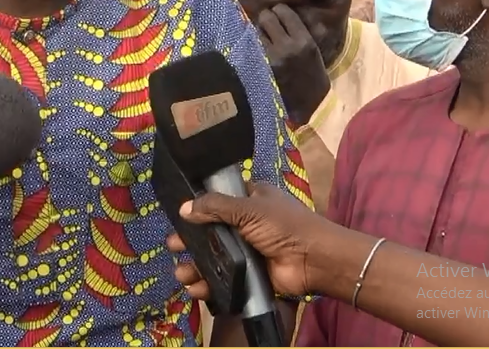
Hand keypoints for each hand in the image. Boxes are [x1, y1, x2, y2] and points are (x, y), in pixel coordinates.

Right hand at [167, 182, 321, 299]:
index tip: (178, 217)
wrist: (315, 261)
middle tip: (173, 247)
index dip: (197, 208)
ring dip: (195, 266)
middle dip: (190, 242)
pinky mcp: (248, 276)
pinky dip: (207, 285)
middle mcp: (246, 224)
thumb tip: (183, 208)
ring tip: (182, 274)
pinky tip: (196, 289)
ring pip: (213, 259)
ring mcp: (247, 252)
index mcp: (249, 200)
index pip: (217, 201)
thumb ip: (215, 207)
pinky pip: (222, 280)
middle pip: (210, 233)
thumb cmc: (285, 226)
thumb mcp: (249, 208)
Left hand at [255, 4, 330, 125]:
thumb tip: (277, 12)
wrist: (311, 104)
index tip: (278, 13)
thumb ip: (297, 31)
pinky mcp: (260, 68)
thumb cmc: (313, 75)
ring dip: (258, 32)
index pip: (284, 11)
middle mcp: (286, 47)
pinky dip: (254, 45)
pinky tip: (258, 48)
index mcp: (303, 41)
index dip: (279, 10)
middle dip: (266, 18)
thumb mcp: (312, 50)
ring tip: (264, 38)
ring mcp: (270, 58)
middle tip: (268, 23)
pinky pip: (252, 47)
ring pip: (255, 31)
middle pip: (266, 17)